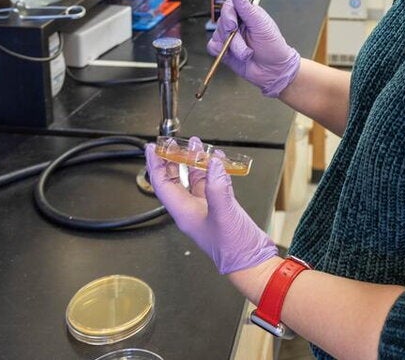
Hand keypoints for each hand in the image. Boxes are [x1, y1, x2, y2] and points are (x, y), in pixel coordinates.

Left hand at [146, 139, 277, 274]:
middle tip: (174, 142)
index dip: (156, 164)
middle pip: (174, 179)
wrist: (252, 261)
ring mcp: (205, 208)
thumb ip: (218, 187)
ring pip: (193, 179)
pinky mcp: (219, 207)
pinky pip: (211, 183)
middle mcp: (191, 209)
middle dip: (173, 159)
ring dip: (194, 161)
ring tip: (196, 144)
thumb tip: (213, 163)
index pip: (162, 184)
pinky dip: (213, 170)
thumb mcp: (224, 214)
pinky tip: (218, 160)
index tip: (152, 148)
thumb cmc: (234, 248)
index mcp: (184, 212)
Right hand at [208, 0, 300, 97]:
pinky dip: (219, 51)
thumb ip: (247, 9)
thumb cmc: (273, 47)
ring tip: (246, 54)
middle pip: (221, 22)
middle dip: (232, 36)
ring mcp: (229, 38)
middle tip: (242, 44)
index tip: (233, 25)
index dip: (228, 14)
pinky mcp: (224, 50)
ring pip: (217, 35)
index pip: (229, 6)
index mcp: (246, 14)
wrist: (273, 71)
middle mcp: (236, 24)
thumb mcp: (261, 25)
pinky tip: (230, 56)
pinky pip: (212, 46)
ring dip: (231, 47)